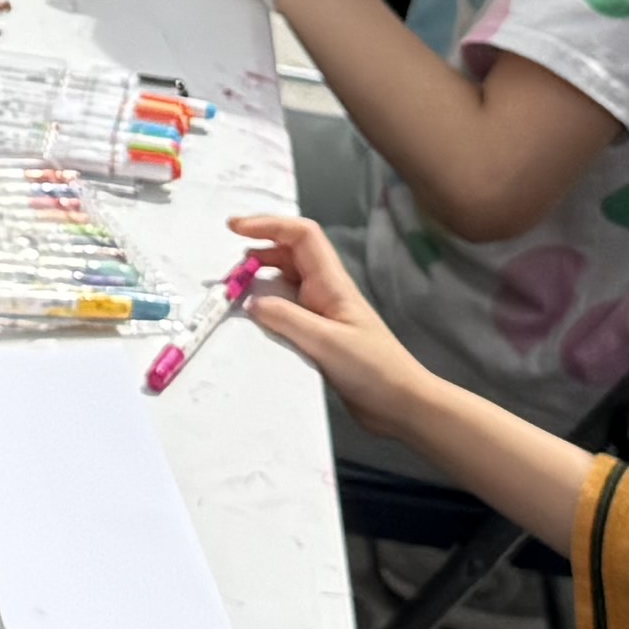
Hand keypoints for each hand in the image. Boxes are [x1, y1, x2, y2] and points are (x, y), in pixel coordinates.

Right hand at [229, 214, 449, 445]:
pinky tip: (252, 321)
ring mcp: (322, 313)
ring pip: (286, 280)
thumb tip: (250, 300)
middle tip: (229, 270)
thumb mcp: (327, 344)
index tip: (236, 229)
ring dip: (260, 278)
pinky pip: (286, 309)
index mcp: (332, 283)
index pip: (301, 236)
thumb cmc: (373, 369)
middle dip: (258, 250)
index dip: (269, 224)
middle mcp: (325, 291)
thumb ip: (288, 320)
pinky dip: (266, 306)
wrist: (400, 403)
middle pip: (290, 253)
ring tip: (234, 291)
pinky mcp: (318, 335)